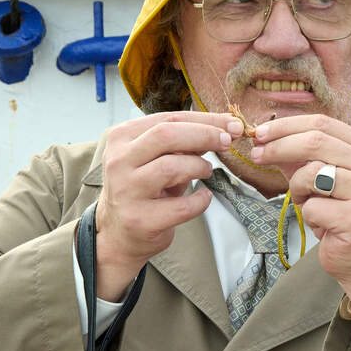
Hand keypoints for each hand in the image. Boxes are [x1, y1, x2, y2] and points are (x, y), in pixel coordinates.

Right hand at [95, 111, 244, 300]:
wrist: (119, 232)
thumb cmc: (144, 189)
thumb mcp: (157, 159)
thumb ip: (182, 143)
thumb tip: (222, 128)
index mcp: (122, 138)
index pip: (168, 118)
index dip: (204, 119)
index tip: (231, 124)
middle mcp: (119, 162)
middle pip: (166, 135)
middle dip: (204, 135)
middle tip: (226, 142)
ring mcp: (127, 191)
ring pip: (171, 167)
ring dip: (199, 167)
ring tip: (206, 171)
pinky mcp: (140, 220)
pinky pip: (181, 206)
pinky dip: (200, 200)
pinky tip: (203, 197)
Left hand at [250, 114, 350, 306]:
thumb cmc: (344, 213)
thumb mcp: (325, 178)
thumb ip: (302, 157)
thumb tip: (265, 139)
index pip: (323, 123)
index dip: (287, 125)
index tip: (261, 133)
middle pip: (314, 141)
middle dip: (278, 147)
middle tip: (257, 155)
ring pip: (310, 174)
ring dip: (295, 188)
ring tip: (304, 200)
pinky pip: (312, 207)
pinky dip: (307, 214)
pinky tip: (320, 222)